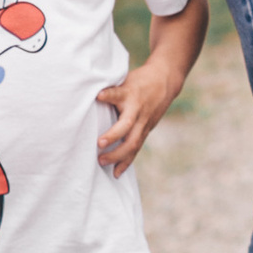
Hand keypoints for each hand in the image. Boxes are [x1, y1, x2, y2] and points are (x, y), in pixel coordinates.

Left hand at [96, 51, 182, 173]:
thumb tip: (87, 95)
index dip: (108, 95)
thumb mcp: (125, 79)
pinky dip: (126, 162)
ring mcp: (143, 121)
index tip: (98, 95)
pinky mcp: (146, 130)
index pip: (118, 94)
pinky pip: (136, 148)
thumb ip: (110, 90)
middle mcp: (137, 109)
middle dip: (113, 136)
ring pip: (133, 141)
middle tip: (98, 144)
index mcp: (130, 93)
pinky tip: (116, 173)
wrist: (165, 80)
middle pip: (127, 124)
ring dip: (118, 155)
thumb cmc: (138, 80)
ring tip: (102, 163)